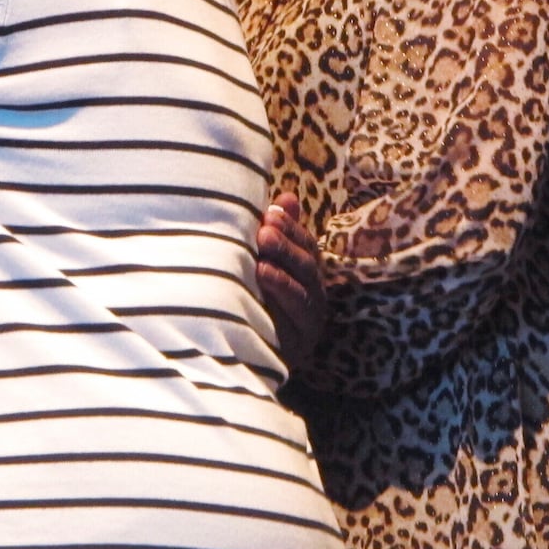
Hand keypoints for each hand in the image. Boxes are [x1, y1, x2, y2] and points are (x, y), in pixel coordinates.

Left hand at [256, 192, 324, 371]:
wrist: (235, 352)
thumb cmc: (250, 295)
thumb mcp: (262, 259)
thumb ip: (276, 230)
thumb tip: (287, 197)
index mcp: (306, 273)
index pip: (306, 246)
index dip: (291, 229)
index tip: (270, 214)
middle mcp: (313, 297)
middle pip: (306, 268)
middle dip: (287, 248)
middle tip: (264, 232)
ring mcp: (308, 325)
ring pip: (302, 296)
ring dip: (282, 277)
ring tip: (260, 261)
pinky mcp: (296, 349)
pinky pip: (291, 326)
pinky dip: (278, 305)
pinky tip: (260, 287)